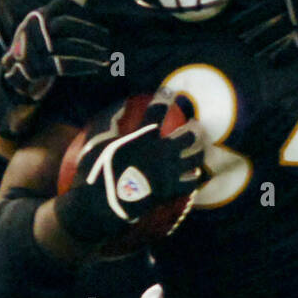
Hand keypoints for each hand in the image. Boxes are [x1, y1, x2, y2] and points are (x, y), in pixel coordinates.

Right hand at [2, 0, 112, 102]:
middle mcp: (31, 29)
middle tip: (107, 39)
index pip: (62, 5)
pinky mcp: (35, 68)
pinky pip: (63, 65)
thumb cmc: (36, 50)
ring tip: (106, 56)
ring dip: (89, 51)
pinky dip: (82, 66)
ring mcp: (31, 49)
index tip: (97, 23)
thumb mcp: (46, 29)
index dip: (82, 12)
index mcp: (36, 16)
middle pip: (65, 25)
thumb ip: (62, 12)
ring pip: (66, 46)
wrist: (14, 79)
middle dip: (89, 31)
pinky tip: (97, 67)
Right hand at [55, 93, 204, 243]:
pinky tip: (195, 175)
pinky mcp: (170, 190)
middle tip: (195, 127)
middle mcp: (161, 151)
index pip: (157, 111)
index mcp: (143, 136)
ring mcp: (168, 171)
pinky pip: (191, 183)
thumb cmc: (97, 173)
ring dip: (199, 152)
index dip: (164, 99)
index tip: (169, 92)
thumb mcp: (98, 145)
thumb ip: (109, 125)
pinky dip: (194, 178)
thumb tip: (118, 109)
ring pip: (195, 158)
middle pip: (188, 135)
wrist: (104, 205)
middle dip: (193, 130)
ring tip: (200, 150)